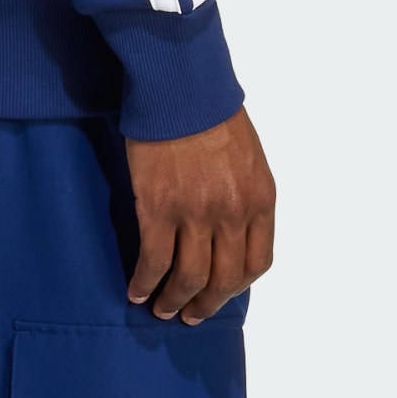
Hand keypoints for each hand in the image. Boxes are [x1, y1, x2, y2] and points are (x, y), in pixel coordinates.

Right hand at [125, 106, 274, 324]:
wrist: (177, 83)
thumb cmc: (209, 108)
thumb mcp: (246, 154)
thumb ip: (242, 192)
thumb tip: (226, 223)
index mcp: (260, 200)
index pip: (257, 262)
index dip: (237, 285)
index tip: (221, 292)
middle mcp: (233, 215)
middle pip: (224, 278)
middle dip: (206, 303)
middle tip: (190, 314)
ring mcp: (196, 214)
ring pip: (189, 277)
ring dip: (175, 300)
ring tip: (161, 309)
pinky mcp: (158, 207)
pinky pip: (153, 258)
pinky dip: (145, 280)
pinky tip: (136, 289)